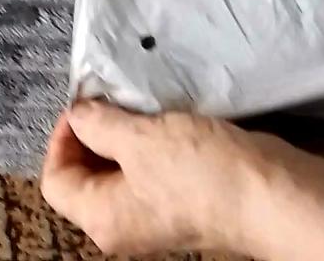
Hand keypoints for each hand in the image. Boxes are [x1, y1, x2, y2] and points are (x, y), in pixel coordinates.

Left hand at [41, 101, 296, 255]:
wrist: (268, 194)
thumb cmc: (201, 173)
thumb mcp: (141, 138)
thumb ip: (100, 124)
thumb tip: (78, 114)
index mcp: (101, 218)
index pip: (55, 180)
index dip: (61, 137)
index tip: (82, 102)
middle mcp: (121, 224)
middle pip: (84, 178)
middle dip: (91, 134)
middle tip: (107, 98)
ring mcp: (152, 215)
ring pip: (118, 171)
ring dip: (121, 136)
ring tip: (136, 105)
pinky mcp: (180, 201)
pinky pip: (147, 171)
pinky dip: (147, 144)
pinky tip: (163, 120)